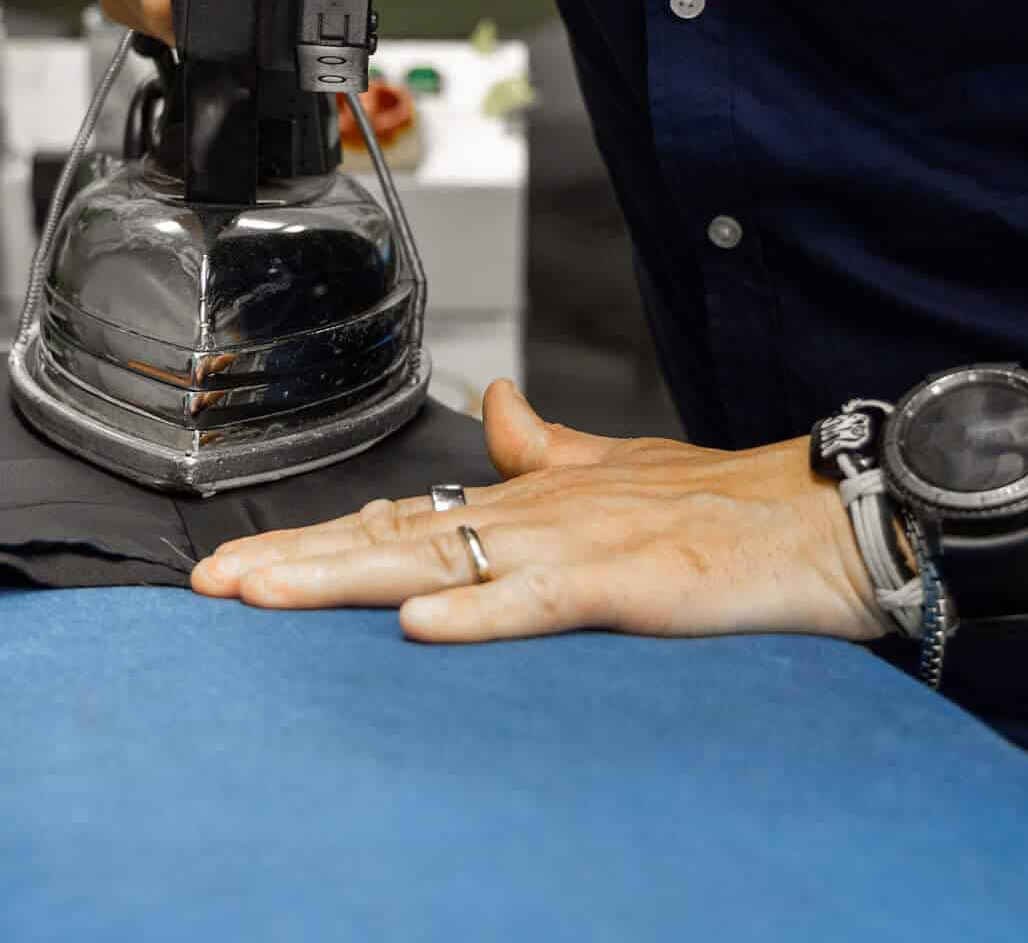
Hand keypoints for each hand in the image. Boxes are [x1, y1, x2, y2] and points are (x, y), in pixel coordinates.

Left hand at [190, 381, 893, 644]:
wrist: (817, 516)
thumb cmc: (726, 503)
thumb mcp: (621, 469)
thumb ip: (549, 446)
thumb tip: (493, 403)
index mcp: (532, 499)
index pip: (403, 514)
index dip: (321, 536)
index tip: (244, 561)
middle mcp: (535, 514)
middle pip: (392, 536)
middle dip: (297, 562)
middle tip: (210, 587)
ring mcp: (574, 546)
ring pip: (439, 559)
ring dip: (346, 579)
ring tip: (266, 595)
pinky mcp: (624, 582)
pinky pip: (539, 602)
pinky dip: (479, 613)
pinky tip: (419, 624)